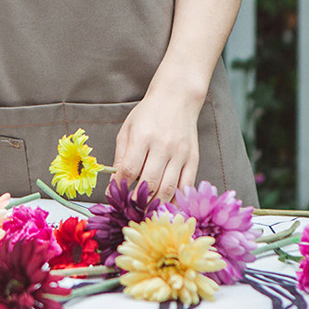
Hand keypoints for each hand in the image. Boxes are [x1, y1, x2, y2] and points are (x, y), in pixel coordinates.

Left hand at [112, 79, 201, 202]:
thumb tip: (114, 183)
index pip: (129, 169)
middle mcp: (163, 146)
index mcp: (143, 136)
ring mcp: (180, 154)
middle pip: (149, 182)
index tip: (114, 196)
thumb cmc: (149, 114)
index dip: (120, 187)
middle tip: (129, 209)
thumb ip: (121, 156)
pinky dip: (175, 200)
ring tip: (145, 210)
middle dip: (136, 200)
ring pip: (168, 188)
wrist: (177, 98)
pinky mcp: (193, 159)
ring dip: (155, 204)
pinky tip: (166, 204)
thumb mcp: (128, 129)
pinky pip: (185, 186)